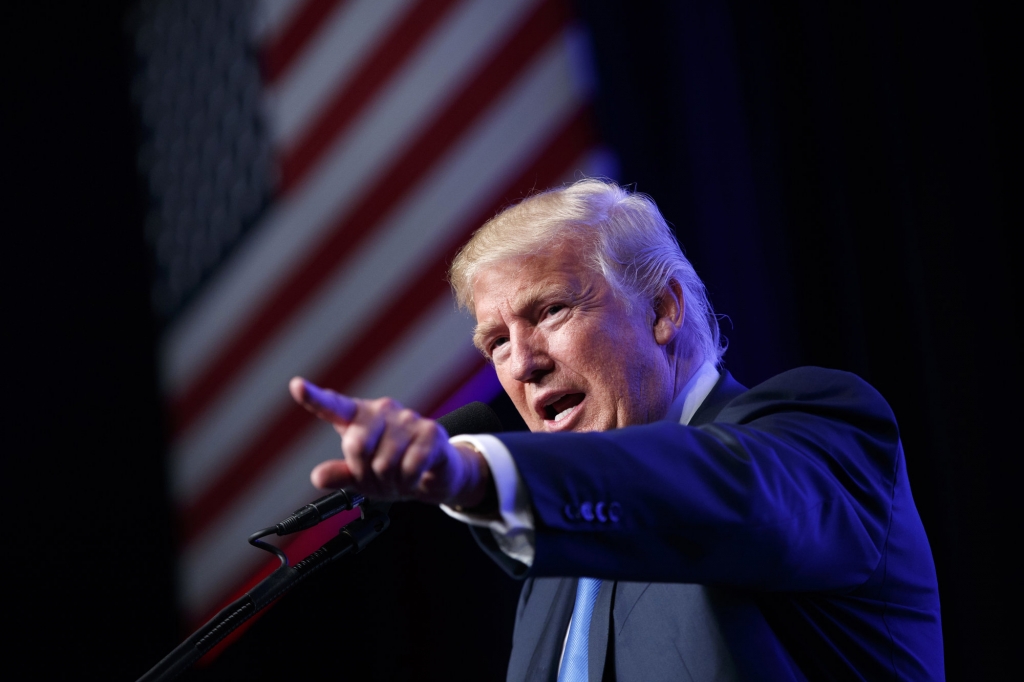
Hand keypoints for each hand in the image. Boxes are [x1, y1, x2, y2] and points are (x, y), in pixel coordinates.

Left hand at [289, 377, 490, 506]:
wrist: (437, 474)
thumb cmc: (395, 470)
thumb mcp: (362, 477)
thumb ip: (340, 475)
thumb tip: (318, 477)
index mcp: (360, 418)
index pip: (334, 406)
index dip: (313, 397)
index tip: (296, 385)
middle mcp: (382, 411)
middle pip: (356, 446)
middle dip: (365, 474)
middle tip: (379, 480)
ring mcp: (408, 418)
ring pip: (384, 463)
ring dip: (390, 483)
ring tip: (399, 479)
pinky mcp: (430, 431)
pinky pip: (410, 467)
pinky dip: (410, 482)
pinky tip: (416, 476)